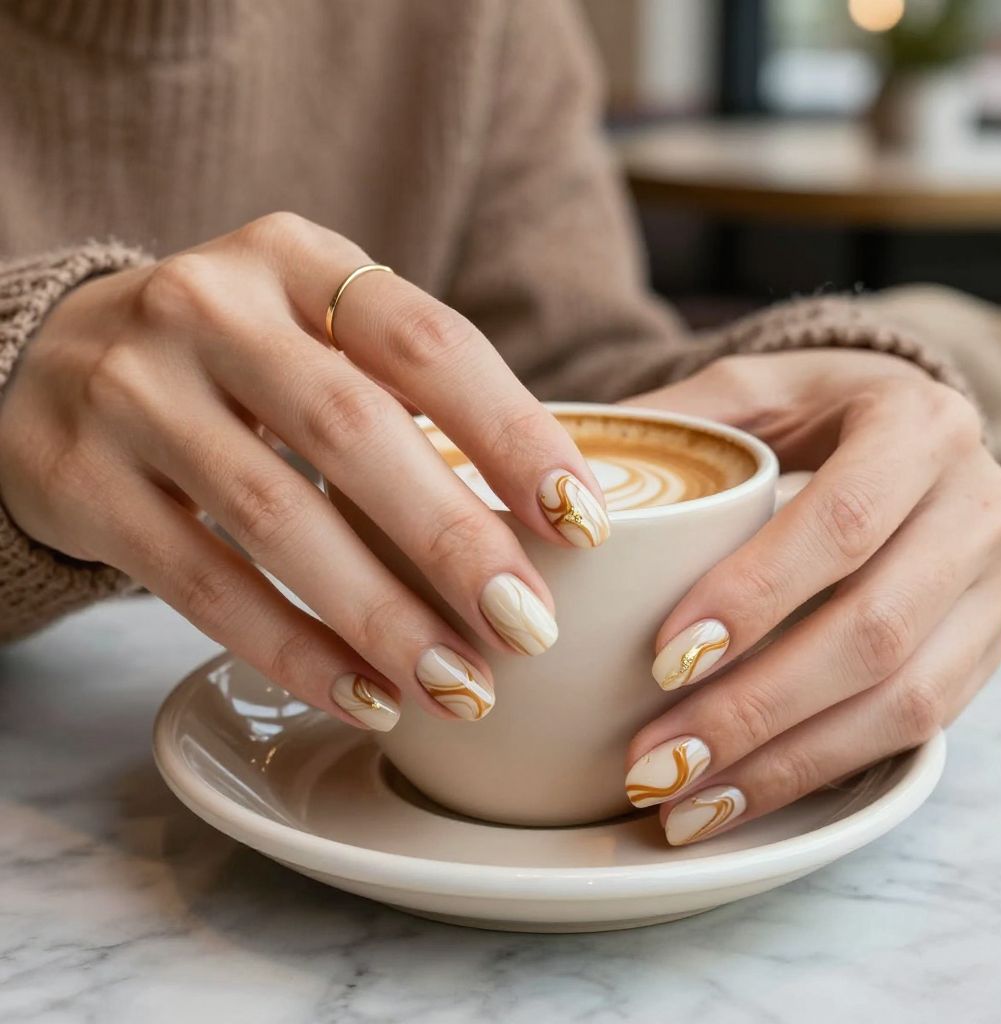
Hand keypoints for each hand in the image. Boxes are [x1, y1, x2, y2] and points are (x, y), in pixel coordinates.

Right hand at [0, 214, 607, 730]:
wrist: (51, 360)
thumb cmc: (233, 356)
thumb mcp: (314, 328)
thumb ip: (407, 392)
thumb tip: (541, 515)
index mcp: (296, 258)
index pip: (427, 341)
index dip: (513, 433)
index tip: (585, 521)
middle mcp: (210, 309)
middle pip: (353, 432)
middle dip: (453, 539)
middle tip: (532, 626)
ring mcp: (135, 392)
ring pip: (277, 518)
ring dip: (382, 617)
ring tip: (462, 688)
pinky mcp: (83, 482)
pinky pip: (203, 583)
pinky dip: (293, 650)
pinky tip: (366, 697)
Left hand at [622, 349, 1000, 845]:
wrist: (911, 428)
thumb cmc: (817, 406)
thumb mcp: (750, 389)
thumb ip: (673, 422)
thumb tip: (567, 488)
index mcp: (918, 425)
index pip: (842, 522)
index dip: (756, 596)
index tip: (666, 658)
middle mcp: (976, 507)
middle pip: (875, 629)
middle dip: (756, 708)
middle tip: (656, 758)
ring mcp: (995, 585)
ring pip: (905, 700)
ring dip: (785, 764)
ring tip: (684, 801)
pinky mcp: (987, 646)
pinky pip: (917, 729)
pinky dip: (821, 771)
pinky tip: (741, 798)